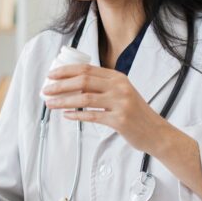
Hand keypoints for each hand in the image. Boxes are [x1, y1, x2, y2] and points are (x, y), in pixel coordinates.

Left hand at [43, 63, 170, 155]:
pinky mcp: (119, 120)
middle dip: (60, 85)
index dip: (66, 71)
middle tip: (46, 90)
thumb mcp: (122, 92)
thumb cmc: (135, 113)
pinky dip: (76, 115)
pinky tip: (66, 116)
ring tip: (50, 104)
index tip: (51, 76)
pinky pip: (92, 116)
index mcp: (117, 77)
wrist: (155, 132)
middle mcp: (119, 87)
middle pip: (83, 81)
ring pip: (84, 98)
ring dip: (63, 100)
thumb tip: (73, 84)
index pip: (87, 69)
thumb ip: (103, 86)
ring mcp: (120, 103)